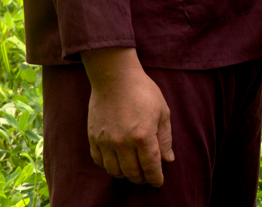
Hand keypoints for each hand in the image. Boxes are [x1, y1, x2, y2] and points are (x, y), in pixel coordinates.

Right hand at [81, 47, 173, 186]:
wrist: (115, 78)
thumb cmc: (143, 91)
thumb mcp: (162, 111)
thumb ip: (165, 137)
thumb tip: (168, 159)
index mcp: (143, 136)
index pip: (150, 166)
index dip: (155, 178)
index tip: (158, 182)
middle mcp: (123, 142)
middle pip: (132, 172)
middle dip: (141, 178)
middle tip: (146, 178)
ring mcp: (106, 141)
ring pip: (114, 170)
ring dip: (124, 174)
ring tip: (132, 171)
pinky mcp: (93, 137)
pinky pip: (99, 161)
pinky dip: (108, 166)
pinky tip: (116, 163)